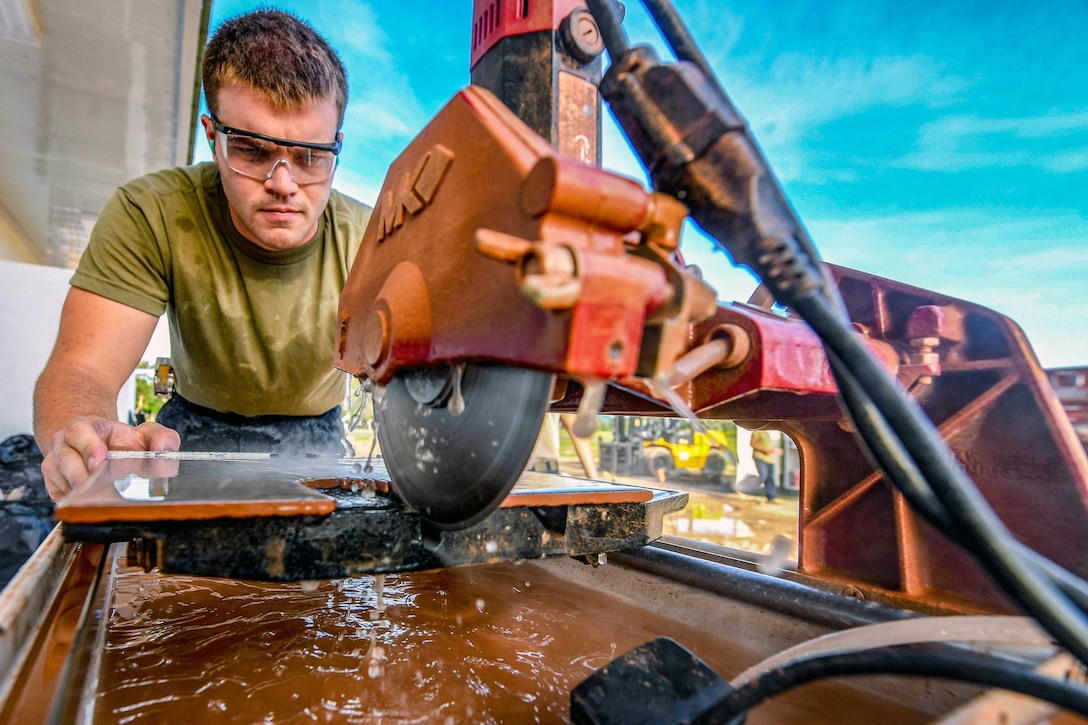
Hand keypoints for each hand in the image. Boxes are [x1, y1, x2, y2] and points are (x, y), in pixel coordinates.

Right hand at [41, 416, 179, 501]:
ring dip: (81, 493)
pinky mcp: (53, 485)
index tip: (100, 462)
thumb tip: (164, 447)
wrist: (99, 447)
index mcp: (85, 428)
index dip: (88, 447)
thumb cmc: (122, 442)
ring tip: (102, 499)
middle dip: (82, 476)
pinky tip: (92, 503)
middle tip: (100, 487)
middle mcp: (64, 445)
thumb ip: (161, 437)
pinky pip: (58, 496)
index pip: (79, 432)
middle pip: (65, 461)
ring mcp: (55, 466)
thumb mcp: (145, 434)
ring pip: (60, 482)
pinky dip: (75, 503)